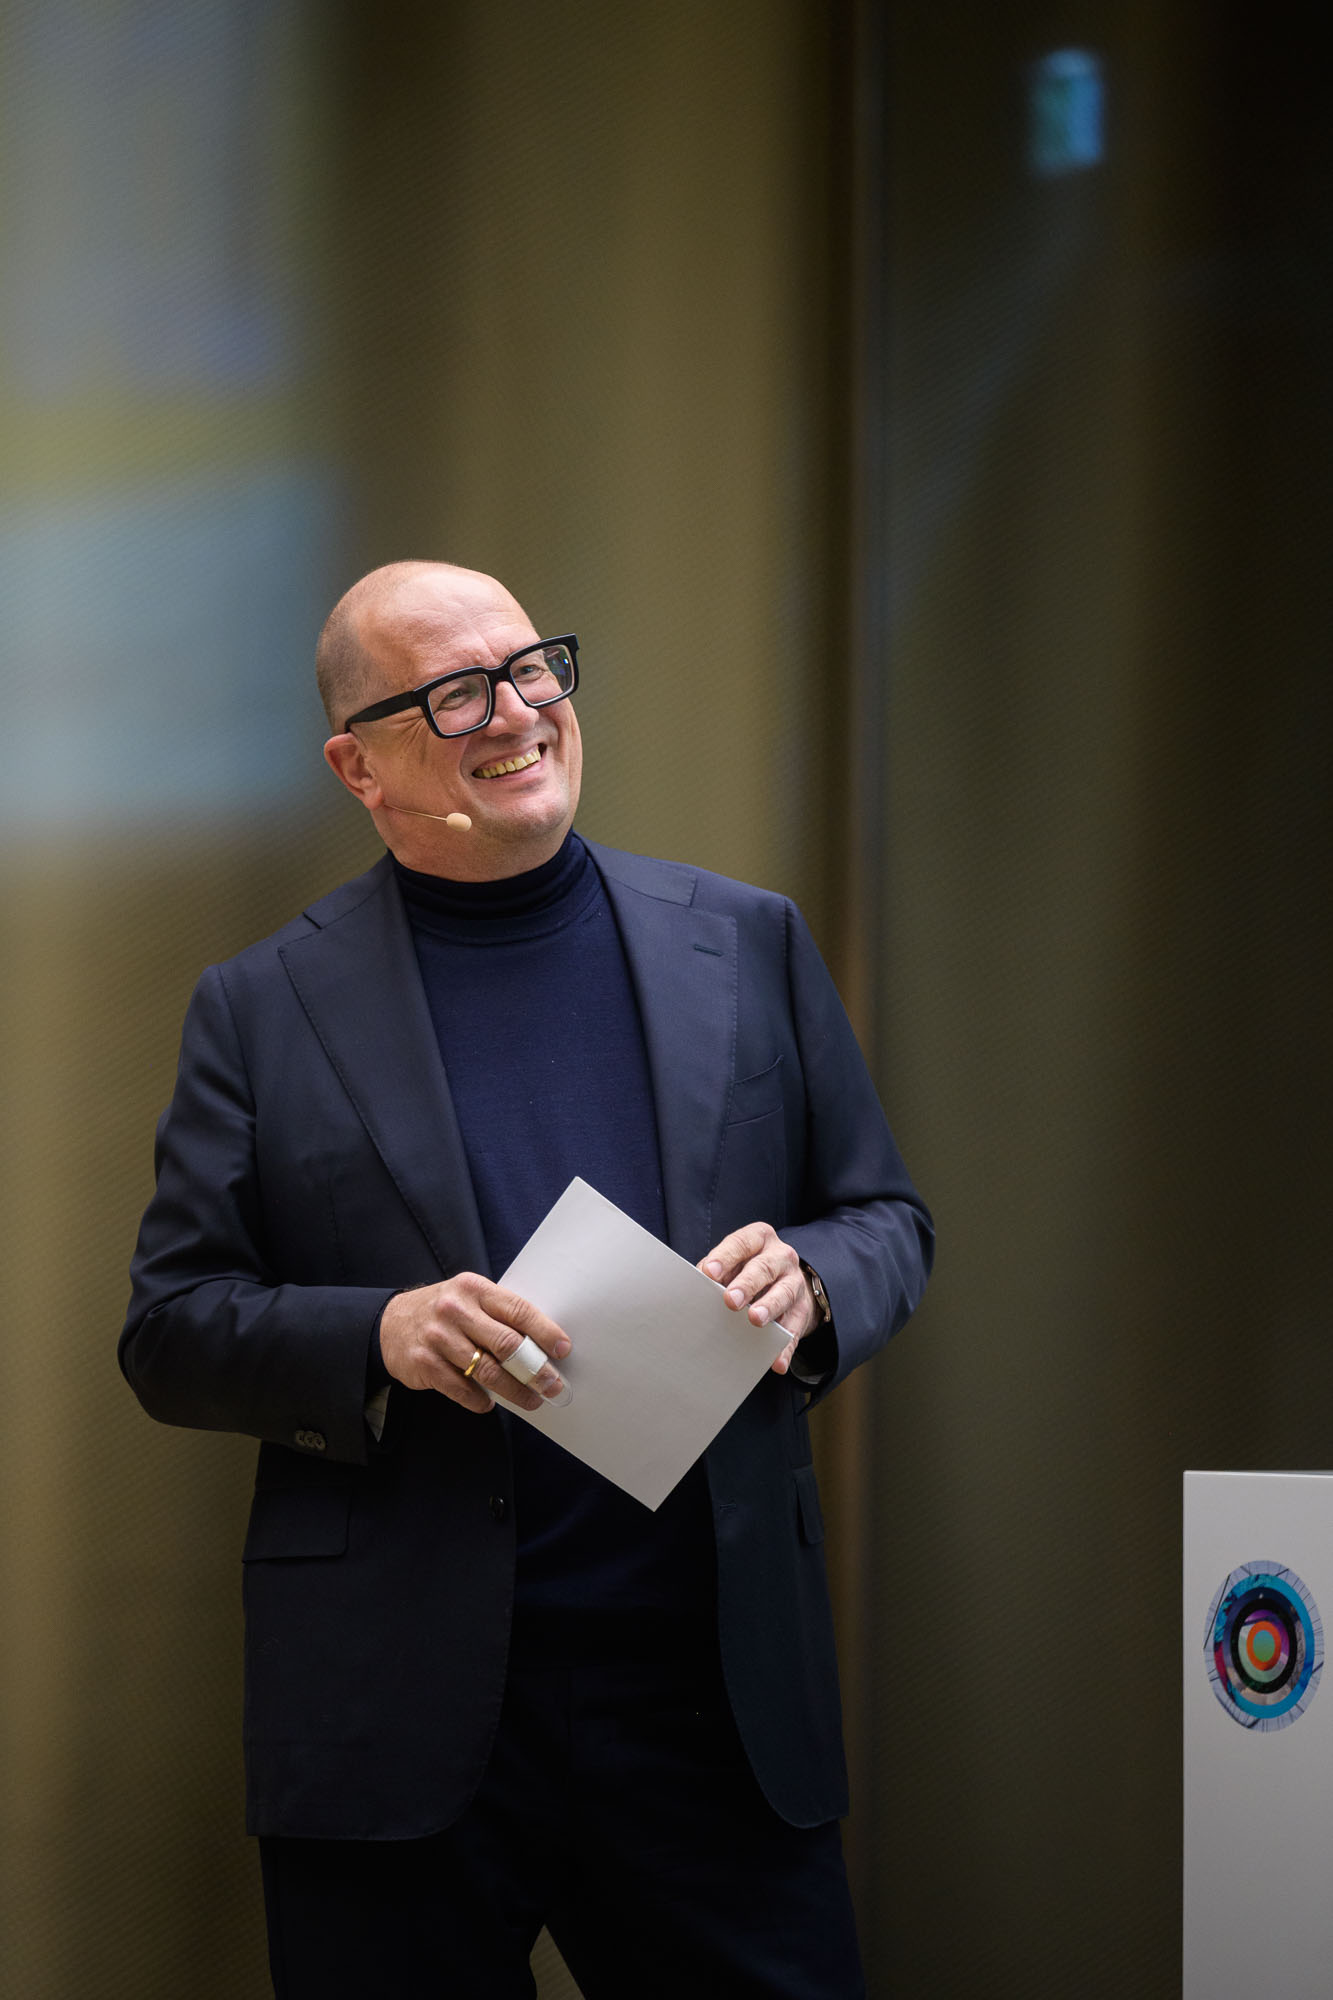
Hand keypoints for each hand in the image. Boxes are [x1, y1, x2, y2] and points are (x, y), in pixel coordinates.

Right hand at [379, 1274, 570, 1413]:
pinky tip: (489, 1401)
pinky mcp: (425, 1363)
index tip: (563, 1349)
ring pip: (487, 1371)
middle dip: (535, 1368)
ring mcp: (439, 1337)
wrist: (390, 1324)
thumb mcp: (468, 1299)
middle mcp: (455, 1310)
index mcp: (474, 1288)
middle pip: (506, 1344)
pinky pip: (462, 1389)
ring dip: (514, 1391)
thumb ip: (498, 1314)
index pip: (518, 1309)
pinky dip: (480, 1400)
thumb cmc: (443, 1312)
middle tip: (552, 1385)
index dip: (545, 1331)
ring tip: (531, 1400)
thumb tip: (542, 1343)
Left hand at [698, 1222, 816, 1374]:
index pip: (742, 1243)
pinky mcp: (801, 1310)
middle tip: (730, 1300)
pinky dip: (785, 1347)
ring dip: (769, 1307)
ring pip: (784, 1293)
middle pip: (764, 1268)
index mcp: (760, 1238)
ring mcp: (794, 1282)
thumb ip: (716, 1270)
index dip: (725, 1256)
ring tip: (755, 1320)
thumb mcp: (733, 1261)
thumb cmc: (747, 1268)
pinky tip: (777, 1361)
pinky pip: (794, 1329)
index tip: (709, 1272)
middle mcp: (781, 1257)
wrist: (785, 1280)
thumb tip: (694, 1287)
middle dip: (747, 1284)